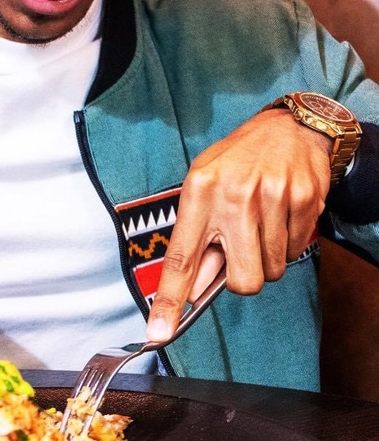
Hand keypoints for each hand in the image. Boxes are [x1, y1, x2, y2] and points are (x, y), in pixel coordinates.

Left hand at [146, 109, 330, 341]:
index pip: (182, 257)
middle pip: (242, 280)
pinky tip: (279, 216)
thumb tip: (190, 290)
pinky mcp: (304, 204)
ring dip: (265, 257)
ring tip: (259, 223)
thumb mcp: (202, 187)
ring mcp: (273, 200)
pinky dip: (286, 243)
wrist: (288, 129)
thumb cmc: (237, 161)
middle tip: (240, 249)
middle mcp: (235, 197)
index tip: (157, 333)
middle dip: (241, 276)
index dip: (170, 300)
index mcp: (200, 191)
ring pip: (271, 270)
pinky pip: (295, 253)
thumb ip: (195, 239)